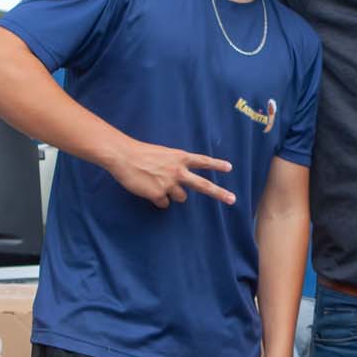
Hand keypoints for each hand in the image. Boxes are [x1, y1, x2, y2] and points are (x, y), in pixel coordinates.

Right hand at [106, 137, 235, 208]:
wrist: (124, 156)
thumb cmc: (141, 153)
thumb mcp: (163, 154)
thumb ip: (174, 165)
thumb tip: (179, 181)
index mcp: (180, 158)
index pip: (202, 161)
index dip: (216, 164)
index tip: (229, 168)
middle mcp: (178, 171)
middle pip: (203, 185)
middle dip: (219, 193)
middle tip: (232, 199)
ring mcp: (169, 184)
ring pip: (181, 197)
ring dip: (173, 194)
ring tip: (158, 184)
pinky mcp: (158, 195)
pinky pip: (163, 203)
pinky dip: (157, 199)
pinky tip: (148, 190)